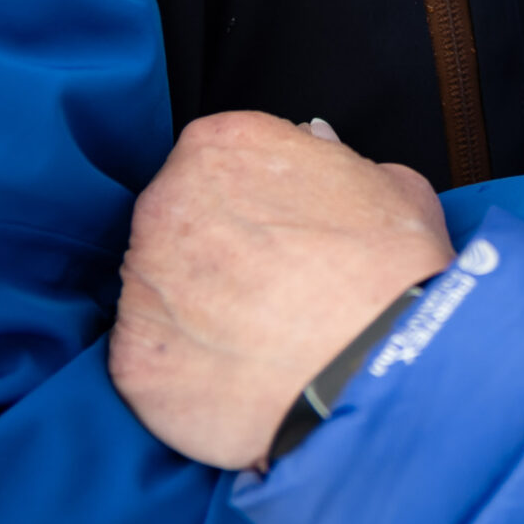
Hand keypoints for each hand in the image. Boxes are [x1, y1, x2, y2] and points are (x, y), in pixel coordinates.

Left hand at [108, 112, 454, 468]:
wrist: (375, 366)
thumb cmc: (389, 267)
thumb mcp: (386, 181)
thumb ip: (332, 156)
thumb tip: (315, 145)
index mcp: (220, 144)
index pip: (214, 161)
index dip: (245, 198)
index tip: (271, 229)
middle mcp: (165, 202)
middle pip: (174, 221)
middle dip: (210, 250)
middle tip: (262, 287)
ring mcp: (142, 283)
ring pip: (157, 291)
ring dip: (192, 310)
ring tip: (250, 339)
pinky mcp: (134, 360)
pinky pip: (149, 360)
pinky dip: (183, 371)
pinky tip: (232, 379)